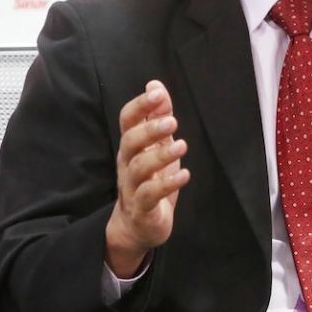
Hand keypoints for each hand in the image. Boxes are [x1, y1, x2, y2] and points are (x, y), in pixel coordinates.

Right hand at [105, 80, 189, 276]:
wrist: (137, 226)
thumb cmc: (150, 180)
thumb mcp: (157, 146)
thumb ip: (158, 117)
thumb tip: (156, 84)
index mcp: (131, 146)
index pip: (127, 120)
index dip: (140, 105)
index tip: (157, 93)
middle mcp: (127, 164)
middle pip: (129, 142)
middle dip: (150, 130)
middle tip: (172, 122)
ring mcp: (132, 187)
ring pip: (139, 168)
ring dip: (160, 155)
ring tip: (182, 145)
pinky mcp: (142, 208)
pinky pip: (150, 195)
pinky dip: (167, 184)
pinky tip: (184, 175)